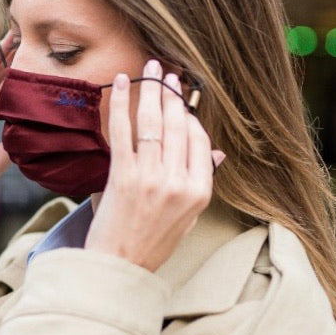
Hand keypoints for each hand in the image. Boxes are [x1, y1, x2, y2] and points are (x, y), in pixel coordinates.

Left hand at [84, 59, 224, 271]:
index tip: (183, 100)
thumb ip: (201, 183)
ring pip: (155, 124)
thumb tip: (217, 153)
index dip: (191, 117)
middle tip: (168, 73)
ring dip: (153, 91)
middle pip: (180, 127)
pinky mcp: (122, 175)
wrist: (118, 265)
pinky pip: (122, 131)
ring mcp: (150, 177)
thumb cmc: (152, 243)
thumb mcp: (189, 218)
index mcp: (200, 192)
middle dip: (174, 95)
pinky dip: (120, 103)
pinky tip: (120, 82)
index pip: (200, 141)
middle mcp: (178, 182)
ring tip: (151, 69)